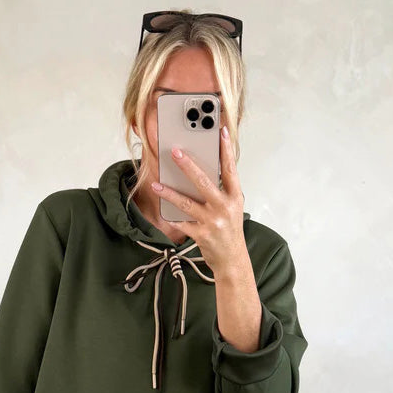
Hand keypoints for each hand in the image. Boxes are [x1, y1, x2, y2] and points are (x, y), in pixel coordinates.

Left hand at [152, 124, 245, 276]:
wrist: (232, 260)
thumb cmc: (230, 231)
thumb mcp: (232, 208)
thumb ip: (222, 191)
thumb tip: (202, 172)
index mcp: (235, 197)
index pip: (230, 169)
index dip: (226, 150)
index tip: (220, 132)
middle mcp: (224, 207)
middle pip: (204, 182)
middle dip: (188, 166)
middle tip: (175, 152)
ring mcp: (212, 221)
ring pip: (187, 203)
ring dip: (169, 193)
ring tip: (157, 184)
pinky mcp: (201, 234)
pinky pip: (182, 223)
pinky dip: (172, 217)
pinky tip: (162, 210)